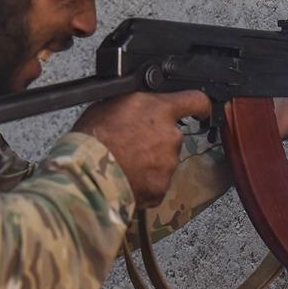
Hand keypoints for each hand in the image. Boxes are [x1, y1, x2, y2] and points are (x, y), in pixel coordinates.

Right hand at [72, 90, 210, 207]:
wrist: (87, 172)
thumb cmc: (93, 137)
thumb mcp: (110, 104)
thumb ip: (134, 104)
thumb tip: (136, 107)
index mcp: (160, 110)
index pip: (195, 100)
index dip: (199, 106)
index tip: (200, 110)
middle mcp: (170, 136)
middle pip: (171, 136)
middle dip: (156, 141)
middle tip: (131, 145)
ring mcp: (168, 164)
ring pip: (164, 162)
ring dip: (149, 163)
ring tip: (123, 164)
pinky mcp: (161, 188)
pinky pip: (156, 184)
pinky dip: (144, 183)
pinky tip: (126, 179)